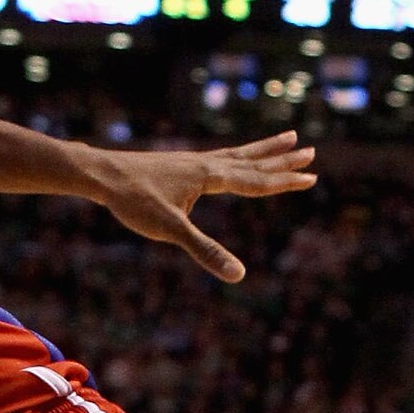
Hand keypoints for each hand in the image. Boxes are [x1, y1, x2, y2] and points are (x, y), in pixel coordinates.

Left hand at [82, 132, 317, 282]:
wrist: (102, 174)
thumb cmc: (134, 201)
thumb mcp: (171, 231)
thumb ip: (206, 251)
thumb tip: (238, 275)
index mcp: (210, 176)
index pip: (256, 181)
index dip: (284, 181)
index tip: (311, 177)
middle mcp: (206, 163)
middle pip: (253, 161)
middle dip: (282, 159)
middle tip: (310, 151)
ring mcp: (193, 161)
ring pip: (238, 154)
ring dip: (264, 149)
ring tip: (287, 137)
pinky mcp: (181, 163)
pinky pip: (219, 157)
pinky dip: (236, 155)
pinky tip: (232, 159)